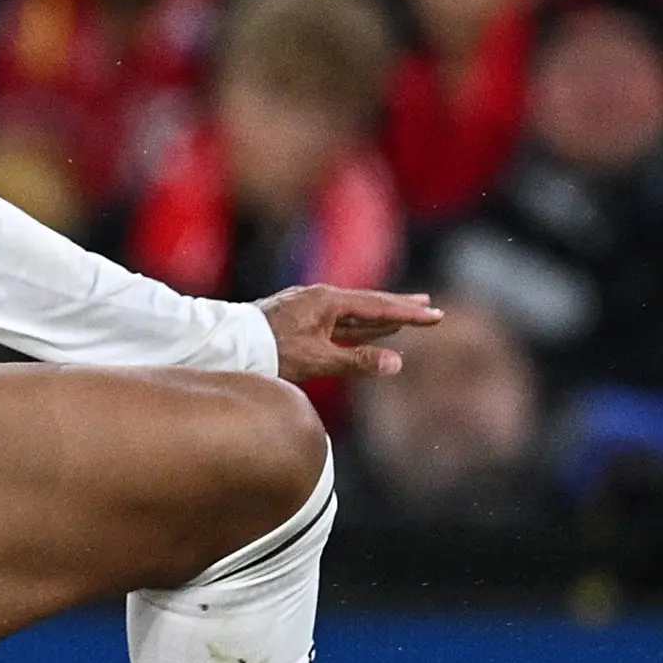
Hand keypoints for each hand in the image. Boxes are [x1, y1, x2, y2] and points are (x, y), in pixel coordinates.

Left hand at [260, 286, 444, 380]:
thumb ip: (357, 362)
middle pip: (370, 302)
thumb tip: (397, 364)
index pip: (379, 306)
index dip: (409, 313)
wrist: (228, 346)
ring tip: (404, 314)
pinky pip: (340, 320)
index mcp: (328, 301)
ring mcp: (310, 307)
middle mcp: (321, 298)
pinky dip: (360, 324)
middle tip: (429, 306)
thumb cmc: (270, 352)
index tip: (435, 315)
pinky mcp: (301, 319)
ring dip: (381, 314)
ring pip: (354, 312)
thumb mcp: (317, 360)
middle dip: (400, 306)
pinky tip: (368, 330)